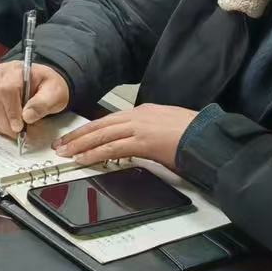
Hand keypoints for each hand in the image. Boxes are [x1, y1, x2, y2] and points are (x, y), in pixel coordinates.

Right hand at [0, 60, 71, 139]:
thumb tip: (27, 116)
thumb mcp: (55, 94)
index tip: (19, 127)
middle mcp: (1, 74)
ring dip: (1, 124)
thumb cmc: (48, 87)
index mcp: (17, 70)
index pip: (7, 89)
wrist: (43, 83)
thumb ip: (42, 104)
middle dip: (6, 121)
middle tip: (18, 134)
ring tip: (15, 132)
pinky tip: (8, 127)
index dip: (11, 110)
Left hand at [56, 105, 198, 169]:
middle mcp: (138, 115)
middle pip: (100, 125)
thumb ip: (148, 132)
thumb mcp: (166, 128)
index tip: (77, 136)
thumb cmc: (194, 134)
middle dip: (79, 135)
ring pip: (102, 135)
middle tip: (62, 144)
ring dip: (81, 145)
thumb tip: (136, 143)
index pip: (109, 120)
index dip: (90, 129)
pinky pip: (112, 148)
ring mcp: (139, 127)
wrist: (209, 136)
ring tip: (66, 153)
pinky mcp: (143, 142)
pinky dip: (95, 153)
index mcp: (143, 111)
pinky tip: (83, 159)